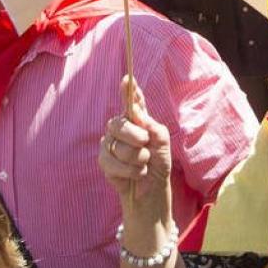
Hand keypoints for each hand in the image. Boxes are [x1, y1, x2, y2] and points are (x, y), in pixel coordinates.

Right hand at [99, 76, 173, 220]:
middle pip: (119, 123)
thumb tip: (136, 111)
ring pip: (119, 146)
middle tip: (146, 145)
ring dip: (137, 159)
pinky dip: (129, 171)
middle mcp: (120, 127)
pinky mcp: (104, 160)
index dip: (128, 90)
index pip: (131, 100)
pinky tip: (136, 173)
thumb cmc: (159, 162)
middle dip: (136, 137)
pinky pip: (112, 162)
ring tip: (144, 163)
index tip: (127, 79)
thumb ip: (152, 126)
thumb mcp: (163, 142)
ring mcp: (109, 143)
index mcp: (137, 119)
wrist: (154, 188)